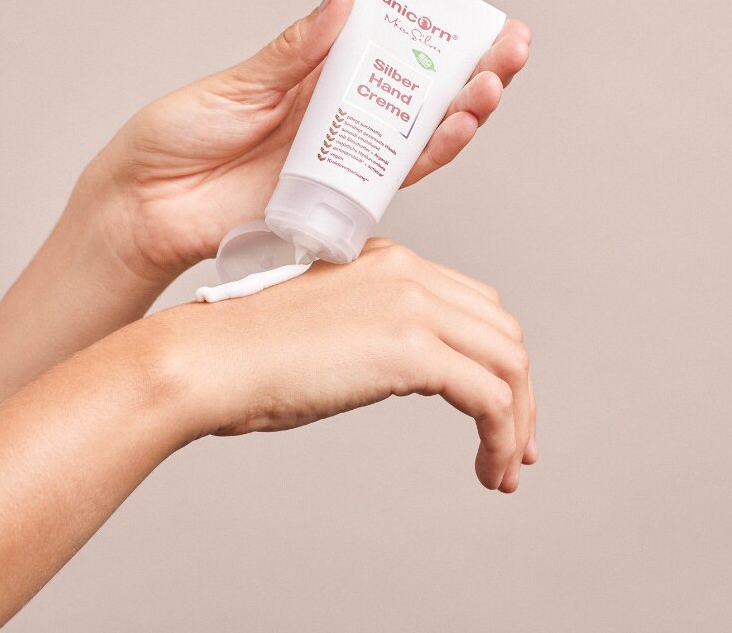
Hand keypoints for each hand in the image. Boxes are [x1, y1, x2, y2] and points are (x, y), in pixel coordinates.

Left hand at [81, 0, 530, 284]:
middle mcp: (332, 122)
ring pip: (413, 139)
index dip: (433, 37)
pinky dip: (421, 157)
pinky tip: (453, 128)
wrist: (143, 205)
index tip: (479, 17)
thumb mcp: (238, 84)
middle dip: (468, 73)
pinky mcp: (329, 201)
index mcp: (310, 81)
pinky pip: (385, 181)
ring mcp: (334, 163)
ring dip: (458, 114)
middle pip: (415, 97)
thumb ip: (297, 51)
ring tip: (493, 85)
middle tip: (511, 49)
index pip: (385, 54)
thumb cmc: (177, 138)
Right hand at [153, 239, 537, 491]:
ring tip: (504, 466)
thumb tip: (406, 370)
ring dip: (517, 421)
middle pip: (501, 329)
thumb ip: (371, 332)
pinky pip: (491, 397)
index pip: (471, 304)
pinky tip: (487, 469)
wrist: (211, 357)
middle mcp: (406, 272)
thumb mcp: (326, 326)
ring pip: (508, 362)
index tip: (497, 405)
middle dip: (520, 391)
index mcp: (386, 261)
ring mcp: (410, 305)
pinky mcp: (409, 348)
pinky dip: (501, 438)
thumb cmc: (248, 355)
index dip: (495, 357)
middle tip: (514, 443)